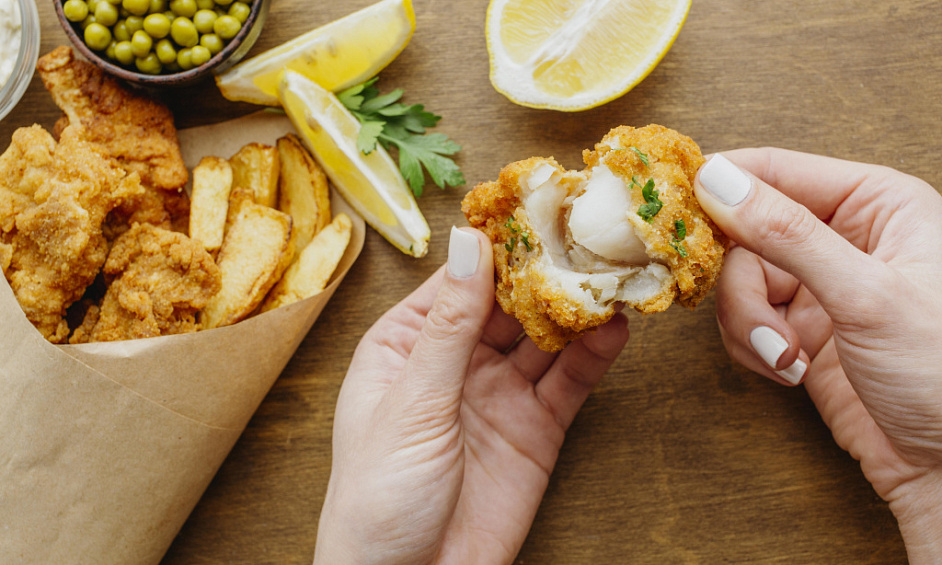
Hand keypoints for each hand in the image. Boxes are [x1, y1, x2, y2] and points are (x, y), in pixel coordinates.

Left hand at [313, 227, 628, 564]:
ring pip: (544, 339)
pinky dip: (591, 358)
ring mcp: (497, 395)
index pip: (456, 281)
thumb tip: (470, 241)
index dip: (495, 246)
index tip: (536, 206)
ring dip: (576, 308)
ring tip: (613, 271)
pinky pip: (567, 384)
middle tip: (587, 232)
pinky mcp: (534, 430)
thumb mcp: (412, 401)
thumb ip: (450, 324)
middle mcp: (454, 362)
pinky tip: (613, 330)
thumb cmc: (379, 496)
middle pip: (507, 304)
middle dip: (545, 271)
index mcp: (405, 346)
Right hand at [694, 149, 941, 562]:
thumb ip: (788, 233)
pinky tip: (789, 370)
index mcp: (875, 203)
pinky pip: (744, 320)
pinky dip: (753, 347)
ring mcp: (819, 284)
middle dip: (745, 289)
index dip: (721, 187)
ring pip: (738, 281)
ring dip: (750, 325)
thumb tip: (718, 181)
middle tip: (765, 326)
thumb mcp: (866, 294)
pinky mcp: (800, 327)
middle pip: (745, 234)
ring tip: (787, 358)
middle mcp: (843, 236)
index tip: (673, 209)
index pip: (775, 170)